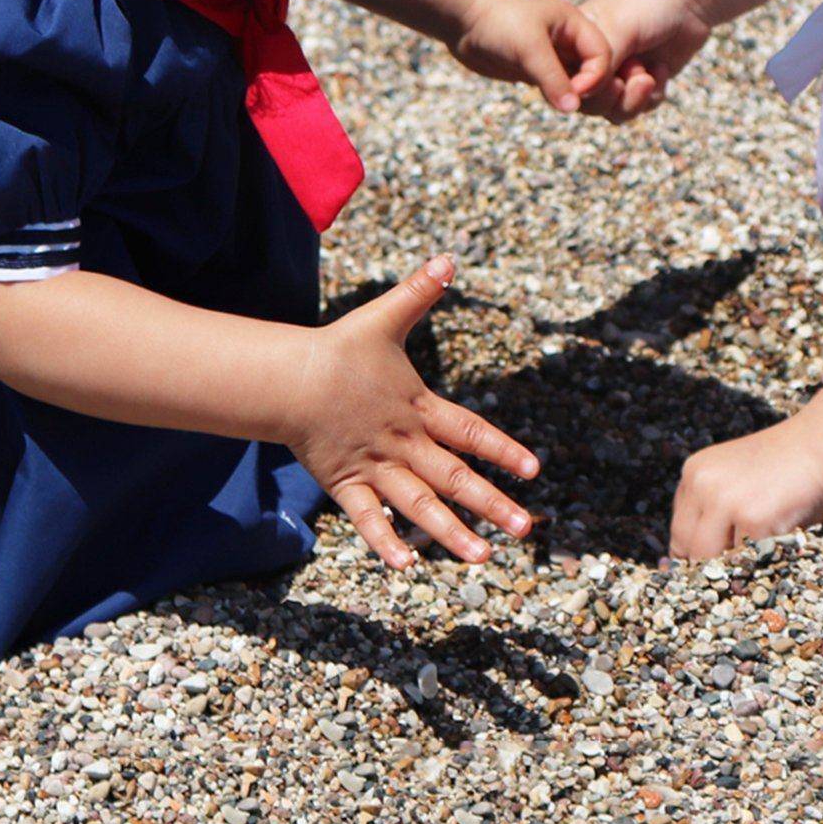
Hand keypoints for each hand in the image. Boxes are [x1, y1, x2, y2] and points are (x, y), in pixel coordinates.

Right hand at [290, 256, 540, 568]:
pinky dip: (384, 539)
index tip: (535, 470)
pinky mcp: (346, 485)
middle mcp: (403, 445)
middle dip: (492, 504)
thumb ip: (419, 292)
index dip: (504, 449)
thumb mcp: (384, 318)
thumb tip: (448, 256)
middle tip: (527, 530)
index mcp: (419, 409)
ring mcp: (375, 468)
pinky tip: (404, 566)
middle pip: (454, 479)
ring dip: (451, 534)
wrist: (287, 379)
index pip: (471, 431)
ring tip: (483, 558)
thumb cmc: (339, 350)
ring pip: (419, 507)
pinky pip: (367, 519)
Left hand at [448, 0, 611, 111]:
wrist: (461, 17)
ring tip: (564, 104)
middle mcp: (568, 39)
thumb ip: (553, 78)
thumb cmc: (497, 21)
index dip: (597, 76)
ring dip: (576, 96)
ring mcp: (552, 55)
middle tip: (574, 102)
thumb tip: (573, 108)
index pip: (603, 54)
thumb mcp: (529, 48)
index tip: (576, 91)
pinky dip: (559, 98)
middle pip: (596, 69)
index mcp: (574, 23)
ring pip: (578, 82)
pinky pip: (558, 88)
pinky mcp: (535, 69)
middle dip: (592, 88)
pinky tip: (552, 103)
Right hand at [580, 0, 714, 120]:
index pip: (566, 80)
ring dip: (634, 98)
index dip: (584, 90)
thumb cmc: (649, 4)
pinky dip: (652, 95)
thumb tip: (580, 94)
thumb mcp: (618, 29)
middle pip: (590, 102)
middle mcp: (593, 61)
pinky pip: (639, 107)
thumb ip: (599, 64)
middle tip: (632, 76)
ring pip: (615, 110)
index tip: (610, 80)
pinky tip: (662, 69)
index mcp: (576, 43)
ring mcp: (619, 72)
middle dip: (614, 96)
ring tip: (648, 77)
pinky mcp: (642, 82)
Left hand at [670, 418, 822, 559]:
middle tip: (731, 570)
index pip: (680, 527)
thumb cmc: (785, 465)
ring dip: (736, 561)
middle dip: (708, 563)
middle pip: (687, 546)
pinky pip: (748, 557)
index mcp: (695, 472)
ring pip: (713, 558)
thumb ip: (714, 509)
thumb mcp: (734, 477)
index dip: (693, 551)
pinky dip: (762, 556)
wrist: (820, 446)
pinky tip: (780, 532)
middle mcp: (702, 484)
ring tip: (763, 540)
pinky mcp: (752, 520)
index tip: (706, 566)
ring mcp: (725, 502)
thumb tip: (695, 561)